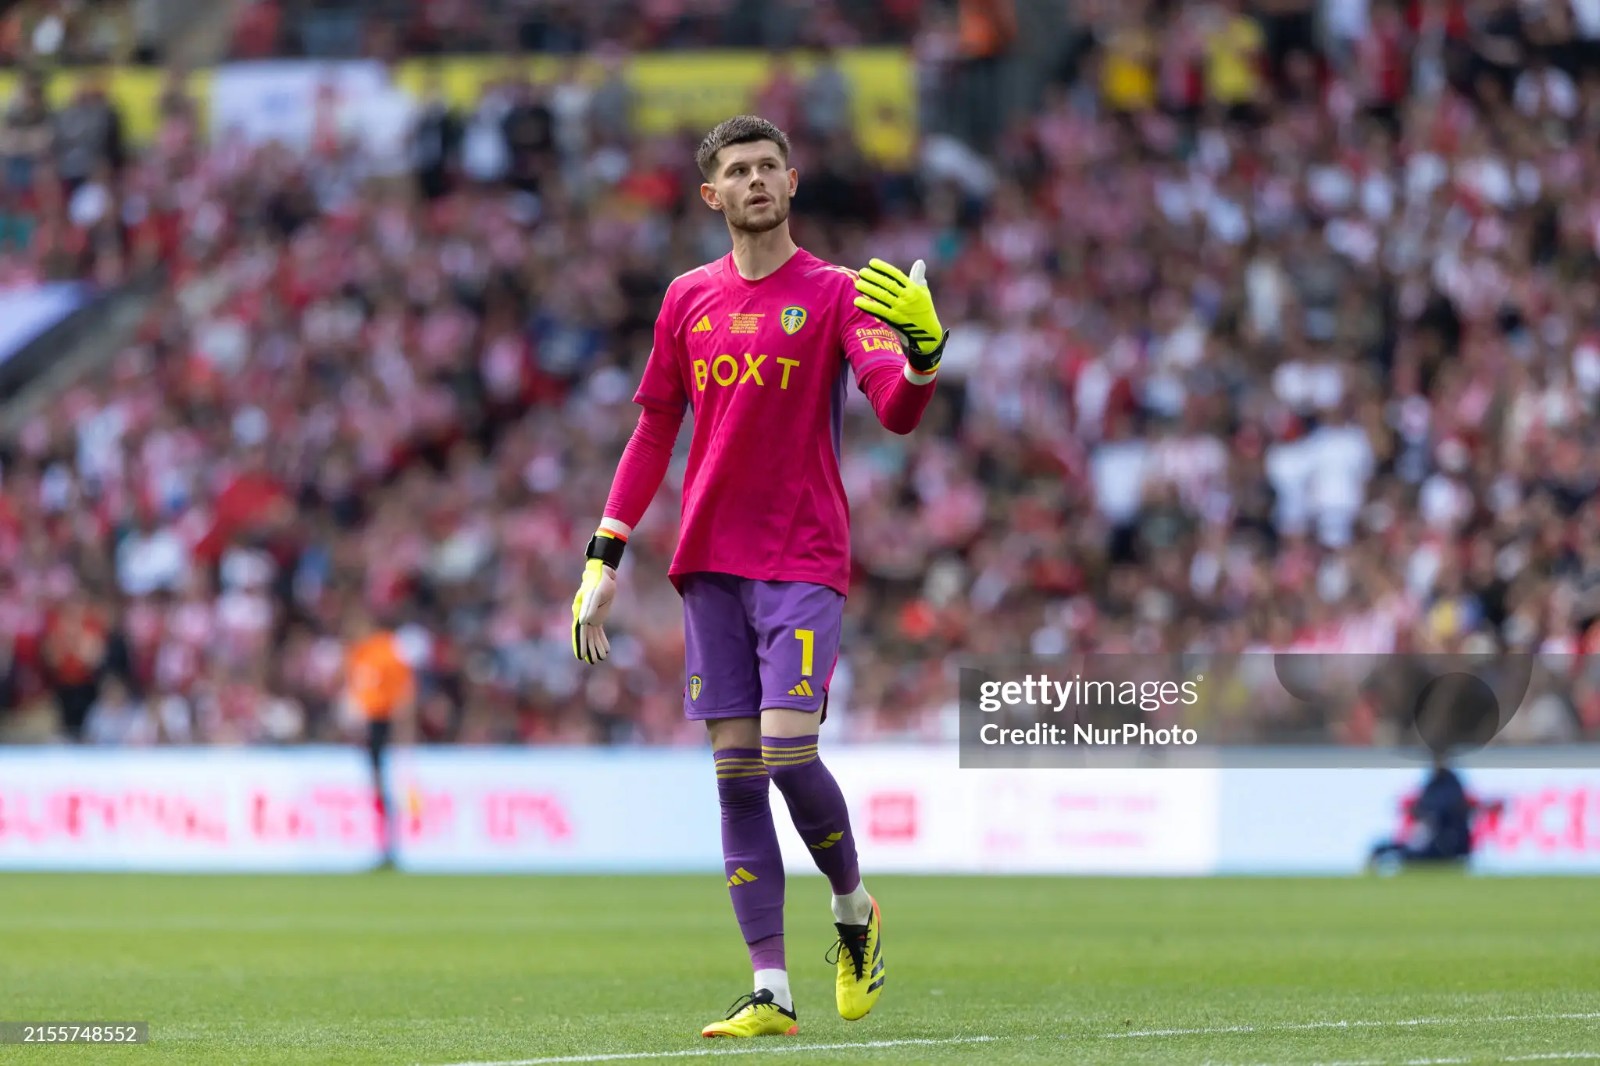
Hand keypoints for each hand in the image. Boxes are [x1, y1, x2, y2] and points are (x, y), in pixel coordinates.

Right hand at [571, 558, 617, 663]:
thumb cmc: (599, 582)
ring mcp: (590, 617)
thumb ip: (589, 607)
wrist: (603, 574)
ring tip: (599, 659)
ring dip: (595, 647)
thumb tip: (583, 621)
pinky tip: (605, 650)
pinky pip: (598, 632)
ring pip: (591, 636)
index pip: (579, 631)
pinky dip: (601, 640)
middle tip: (592, 662)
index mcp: (580, 611)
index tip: (581, 656)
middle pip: (585, 636)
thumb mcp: (596, 594)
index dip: (579, 643)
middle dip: (588, 649)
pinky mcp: (597, 616)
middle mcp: (583, 616)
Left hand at [853, 258, 946, 373]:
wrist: (928, 333)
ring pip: (882, 296)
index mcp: (914, 289)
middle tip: (862, 272)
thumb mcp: (924, 292)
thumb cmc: (925, 310)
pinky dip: (868, 305)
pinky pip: (879, 310)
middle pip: (887, 284)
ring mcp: (900, 308)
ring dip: (868, 289)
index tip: (871, 263)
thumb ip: (918, 277)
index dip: (883, 268)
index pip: (896, 275)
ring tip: (858, 284)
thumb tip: (920, 261)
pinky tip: (857, 301)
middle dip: (873, 277)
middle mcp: (907, 297)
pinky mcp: (894, 319)